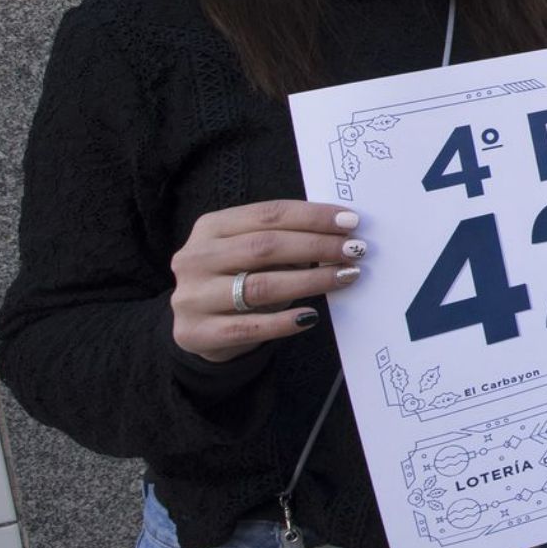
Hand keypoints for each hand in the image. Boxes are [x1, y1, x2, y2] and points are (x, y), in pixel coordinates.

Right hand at [169, 200, 365, 363]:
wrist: (193, 329)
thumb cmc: (234, 280)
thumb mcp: (247, 252)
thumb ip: (282, 240)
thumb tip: (338, 235)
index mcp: (211, 226)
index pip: (267, 215)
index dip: (312, 216)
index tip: (350, 221)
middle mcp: (196, 257)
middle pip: (265, 246)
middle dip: (317, 246)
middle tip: (353, 250)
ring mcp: (193, 296)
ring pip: (260, 286)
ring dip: (311, 280)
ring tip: (345, 276)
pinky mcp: (197, 333)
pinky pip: (249, 327)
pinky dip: (283, 322)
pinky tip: (311, 317)